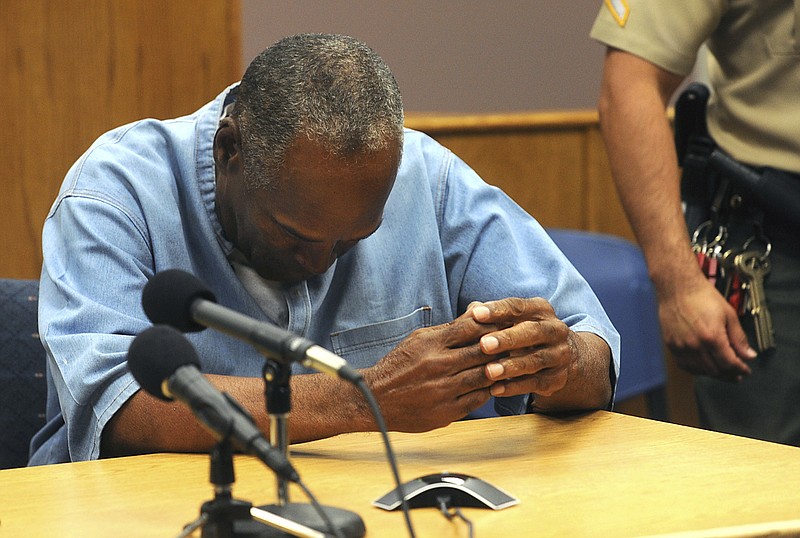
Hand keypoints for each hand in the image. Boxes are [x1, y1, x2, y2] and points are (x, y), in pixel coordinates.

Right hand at [362, 310, 502, 431]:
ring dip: (500, 369)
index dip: (492, 324)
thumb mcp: (420, 339)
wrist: (375, 399)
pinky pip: (477, 399)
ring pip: (484, 376)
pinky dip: (488, 390)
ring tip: (509, 363)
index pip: (471, 327)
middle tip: (516, 342)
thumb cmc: (399, 366)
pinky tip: (492, 384)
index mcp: (430, 343)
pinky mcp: (446, 412)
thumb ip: (451, 327)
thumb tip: (478, 310)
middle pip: (482, 351)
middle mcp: (438, 365)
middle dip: (502, 346)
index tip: (504, 323)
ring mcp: (443, 390)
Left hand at [469, 297, 575, 398]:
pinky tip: (495, 389)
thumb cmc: (521, 332)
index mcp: (540, 310)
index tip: (477, 315)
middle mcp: (554, 330)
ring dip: (511, 366)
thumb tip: (471, 311)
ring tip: (489, 371)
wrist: (555, 356)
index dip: (497, 310)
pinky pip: (535, 384)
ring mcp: (559, 355)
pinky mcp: (557, 378)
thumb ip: (491, 315)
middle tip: (484, 344)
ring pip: (535, 360)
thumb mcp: (510, 319)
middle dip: (507, 339)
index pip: (518, 307)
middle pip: (532, 332)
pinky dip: (514, 387)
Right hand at [659, 275, 756, 381]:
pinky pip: (684, 365)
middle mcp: (695, 345)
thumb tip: (749, 355)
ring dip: (713, 373)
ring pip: (700, 371)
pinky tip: (703, 366)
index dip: (740, 369)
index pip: (729, 364)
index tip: (745, 370)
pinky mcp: (671, 345)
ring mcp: (681, 347)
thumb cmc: (702, 296)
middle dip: (729, 374)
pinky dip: (696, 370)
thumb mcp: (728, 314)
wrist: (677, 287)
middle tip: (736, 373)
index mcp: (712, 337)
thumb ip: (739, 338)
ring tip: (722, 371)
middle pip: (715, 370)